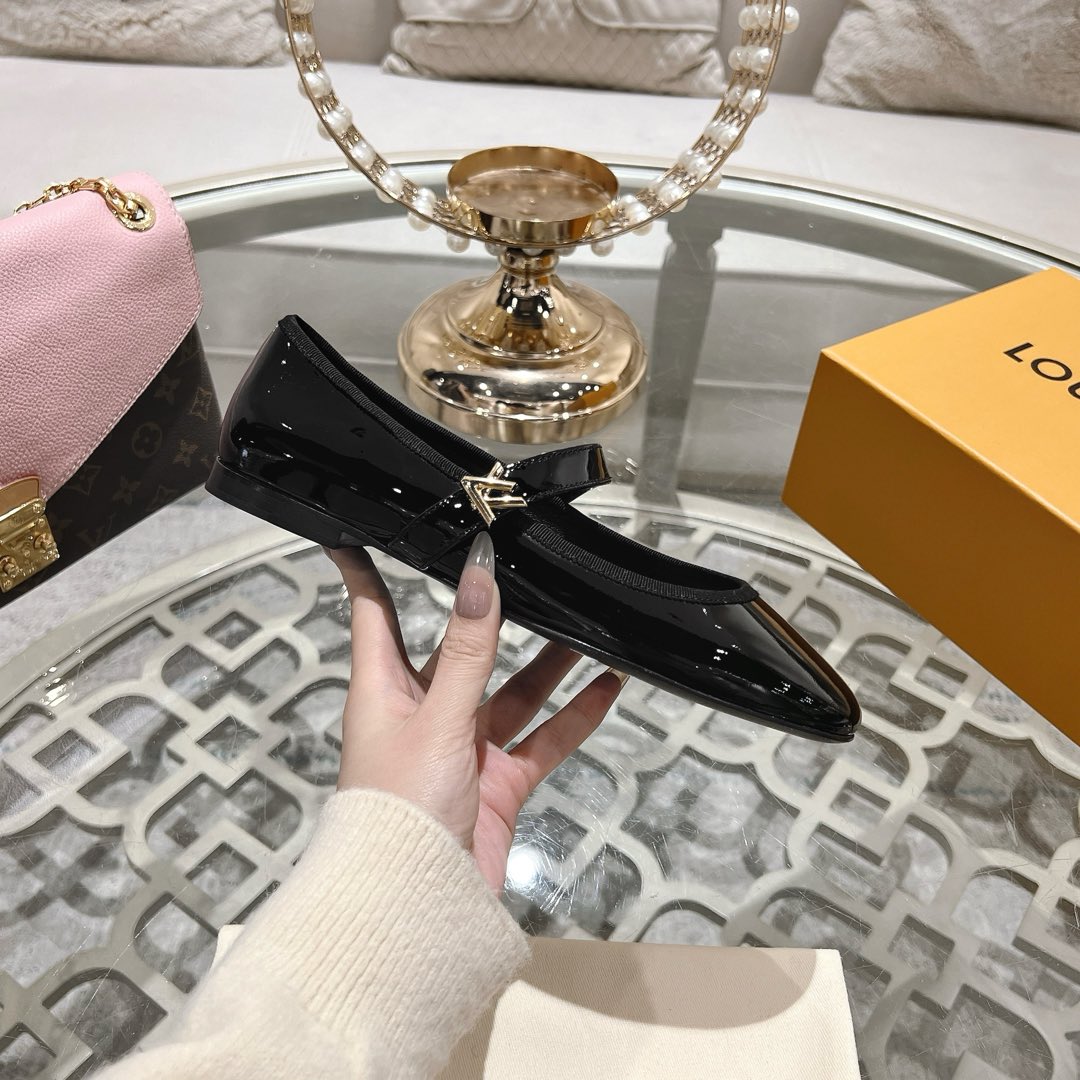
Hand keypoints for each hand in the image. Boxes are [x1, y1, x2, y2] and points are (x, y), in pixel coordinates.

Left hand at [328, 533, 623, 892]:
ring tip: (582, 621)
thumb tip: (479, 576)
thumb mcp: (438, 719)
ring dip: (547, 662)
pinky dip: (573, 715)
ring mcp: (463, 747)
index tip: (366, 528)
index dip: (368, 569)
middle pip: (458, 648)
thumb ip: (467, 650)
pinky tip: (606, 687)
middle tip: (522, 570)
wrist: (417, 906)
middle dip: (490, 614)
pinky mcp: (497, 781)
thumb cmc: (400, 809)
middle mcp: (422, 711)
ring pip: (510, 691)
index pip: (374, 613)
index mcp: (384, 689)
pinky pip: (541, 738)